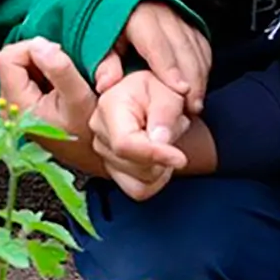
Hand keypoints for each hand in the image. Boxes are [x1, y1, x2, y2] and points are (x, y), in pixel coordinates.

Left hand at [0, 37, 105, 175]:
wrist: (94, 158)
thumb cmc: (89, 133)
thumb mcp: (80, 98)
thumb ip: (59, 69)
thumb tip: (39, 44)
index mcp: (16, 101)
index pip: (7, 57)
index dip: (31, 48)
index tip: (57, 53)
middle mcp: (8, 104)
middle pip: (12, 61)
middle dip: (39, 57)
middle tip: (66, 67)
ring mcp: (15, 106)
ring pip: (21, 68)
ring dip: (43, 65)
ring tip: (66, 78)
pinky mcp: (24, 107)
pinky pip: (28, 78)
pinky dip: (45, 75)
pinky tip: (62, 87)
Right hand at [90, 70, 190, 200]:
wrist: (149, 96)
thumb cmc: (157, 90)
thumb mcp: (168, 91)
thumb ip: (165, 112)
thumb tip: (159, 139)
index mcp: (109, 106)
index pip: (125, 144)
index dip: (154, 155)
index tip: (180, 158)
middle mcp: (99, 131)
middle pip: (134, 166)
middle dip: (163, 158)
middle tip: (172, 133)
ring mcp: (102, 151)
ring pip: (138, 181)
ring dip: (161, 168)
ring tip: (165, 144)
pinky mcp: (111, 167)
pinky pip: (138, 190)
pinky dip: (155, 181)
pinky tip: (159, 161)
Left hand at [103, 0, 211, 113]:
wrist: (119, 0)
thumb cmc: (109, 25)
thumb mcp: (98, 40)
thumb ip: (103, 62)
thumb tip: (105, 85)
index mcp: (139, 16)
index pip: (156, 44)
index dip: (169, 68)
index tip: (180, 90)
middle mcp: (163, 15)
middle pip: (183, 48)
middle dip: (191, 78)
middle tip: (191, 107)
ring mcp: (180, 19)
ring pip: (196, 49)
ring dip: (199, 77)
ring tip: (195, 105)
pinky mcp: (190, 25)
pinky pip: (202, 47)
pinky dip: (203, 68)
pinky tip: (200, 87)